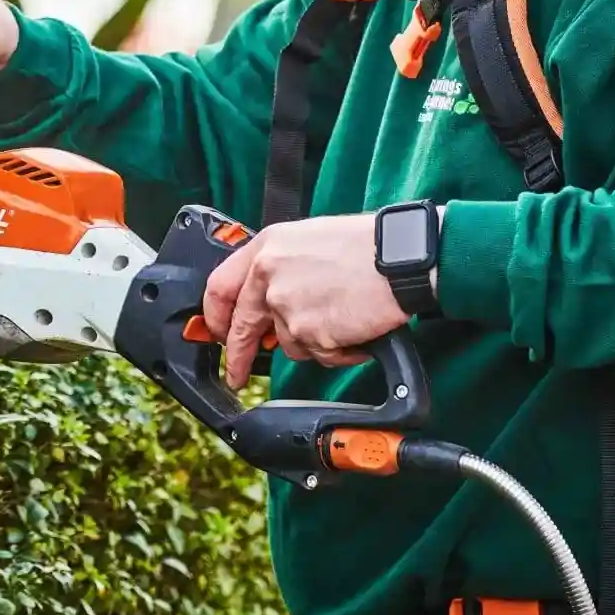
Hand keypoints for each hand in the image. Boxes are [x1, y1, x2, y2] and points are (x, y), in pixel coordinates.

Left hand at [202, 215, 410, 388]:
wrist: (398, 259)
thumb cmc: (365, 247)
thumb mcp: (308, 240)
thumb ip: (281, 267)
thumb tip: (268, 300)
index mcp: (266, 248)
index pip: (220, 287)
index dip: (216, 316)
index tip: (218, 332)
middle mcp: (269, 276)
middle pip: (242, 327)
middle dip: (239, 356)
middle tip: (237, 374)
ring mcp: (287, 307)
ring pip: (289, 343)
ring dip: (313, 341)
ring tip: (343, 318)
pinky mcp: (310, 333)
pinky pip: (318, 354)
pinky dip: (336, 350)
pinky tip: (354, 329)